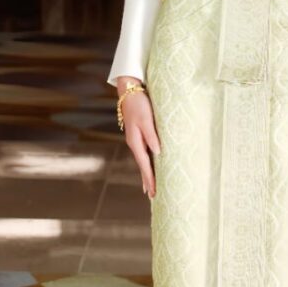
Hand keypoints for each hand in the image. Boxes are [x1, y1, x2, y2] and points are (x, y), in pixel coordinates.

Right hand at [117, 77, 161, 197]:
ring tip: (151, 186)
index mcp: (135, 141)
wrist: (130, 90)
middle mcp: (134, 142)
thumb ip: (152, 135)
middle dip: (147, 180)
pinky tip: (150, 164)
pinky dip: (147, 161)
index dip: (149, 179)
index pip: (144, 164)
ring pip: (143, 159)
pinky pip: (144, 151)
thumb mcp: (146, 119)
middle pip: (142, 165)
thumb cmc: (139, 103)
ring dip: (147, 172)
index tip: (153, 192)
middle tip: (153, 196)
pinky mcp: (139, 133)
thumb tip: (157, 152)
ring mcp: (136, 138)